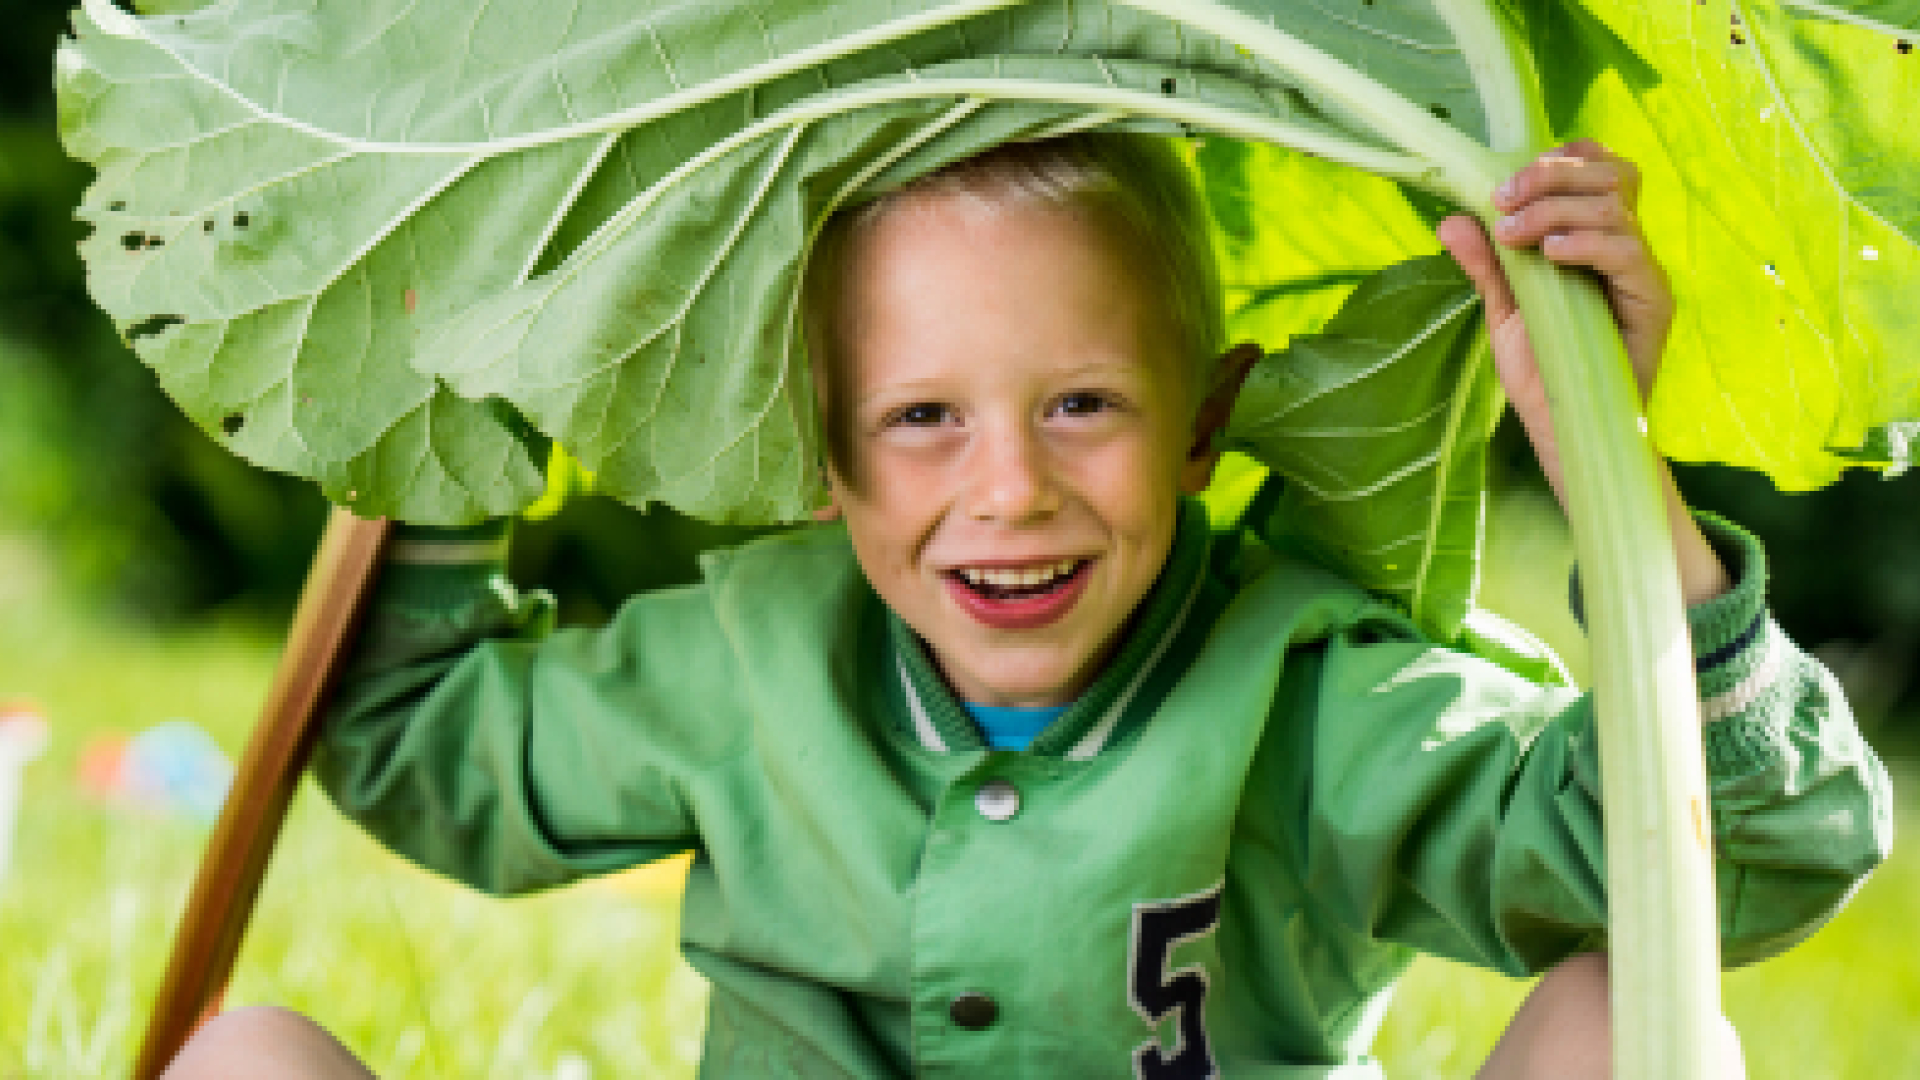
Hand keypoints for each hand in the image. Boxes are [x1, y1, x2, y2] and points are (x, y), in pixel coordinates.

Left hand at [1439, 141, 1727, 604]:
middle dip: (1551, 175)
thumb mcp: (1504, 310)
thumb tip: (1450, 219)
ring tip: (1514, 233)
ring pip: (1616, 207)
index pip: (1600, 171)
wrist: (1564, 431)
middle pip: (1612, 176)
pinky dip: (1587, 243)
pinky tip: (1550, 254)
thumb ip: (1486, 264)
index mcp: (1596, 239)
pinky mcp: (1653, 302)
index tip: (1507, 180)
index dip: (1562, 159)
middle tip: (1502, 198)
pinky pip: (1629, 252)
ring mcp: (1642, 273)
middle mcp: (1627, 248)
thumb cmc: (1542, 372)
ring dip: (1556, 208)